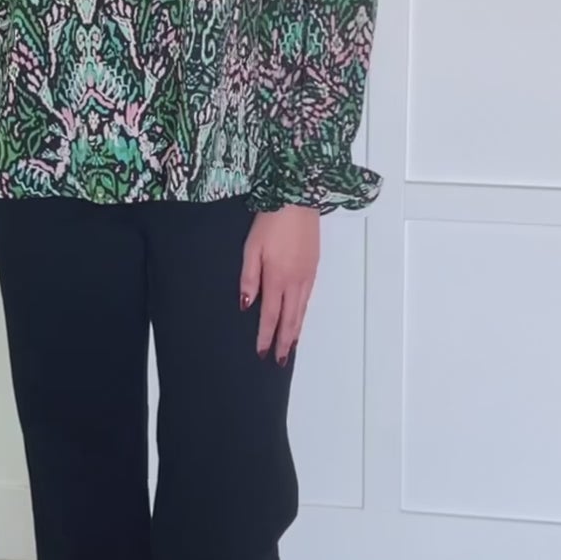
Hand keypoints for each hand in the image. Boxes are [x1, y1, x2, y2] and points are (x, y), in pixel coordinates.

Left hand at [240, 206, 320, 363]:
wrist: (298, 199)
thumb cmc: (271, 221)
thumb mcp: (251, 248)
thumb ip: (249, 278)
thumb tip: (246, 305)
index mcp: (277, 278)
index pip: (271, 315)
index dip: (266, 336)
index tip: (262, 353)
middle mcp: (296, 281)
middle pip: (290, 318)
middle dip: (285, 341)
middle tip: (281, 360)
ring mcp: (307, 274)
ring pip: (301, 310)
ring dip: (296, 330)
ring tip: (291, 346)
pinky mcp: (314, 266)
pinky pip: (308, 297)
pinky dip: (303, 313)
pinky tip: (299, 316)